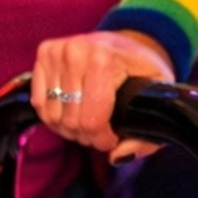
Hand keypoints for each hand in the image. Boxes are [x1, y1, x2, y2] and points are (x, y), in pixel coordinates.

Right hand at [30, 29, 173, 157]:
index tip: (113, 138)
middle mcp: (76, 51)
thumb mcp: (158, 100)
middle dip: (88, 135)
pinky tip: (72, 109)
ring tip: (88, 118)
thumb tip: (118, 156)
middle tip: (102, 129)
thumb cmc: (143, 71)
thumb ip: (145, 137)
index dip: (103, 139)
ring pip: (52, 116)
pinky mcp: (45, 53)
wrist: (130, 42)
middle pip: (71, 121)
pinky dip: (55, 114)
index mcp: (104, 59)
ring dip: (70, 127)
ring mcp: (57, 51)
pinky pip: (39, 103)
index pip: (91, 120)